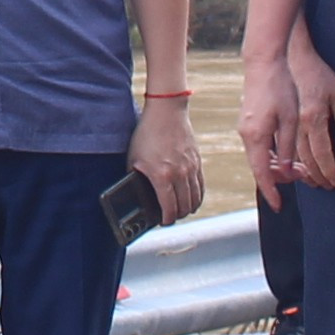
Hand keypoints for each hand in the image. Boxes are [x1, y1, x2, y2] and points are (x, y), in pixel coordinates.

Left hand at [130, 95, 204, 224]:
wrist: (166, 112)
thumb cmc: (146, 134)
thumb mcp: (134, 158)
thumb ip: (136, 177)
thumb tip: (135, 194)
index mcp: (161, 175)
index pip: (169, 208)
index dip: (166, 220)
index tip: (163, 222)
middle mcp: (179, 174)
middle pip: (184, 207)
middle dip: (177, 216)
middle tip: (170, 217)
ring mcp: (191, 168)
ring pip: (195, 199)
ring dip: (188, 209)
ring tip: (180, 211)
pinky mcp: (197, 162)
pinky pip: (201, 186)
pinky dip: (197, 197)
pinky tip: (192, 200)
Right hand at [240, 22, 334, 192]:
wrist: (264, 62)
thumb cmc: (281, 87)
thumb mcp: (291, 119)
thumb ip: (288, 147)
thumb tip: (288, 170)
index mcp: (256, 136)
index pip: (262, 173)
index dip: (271, 191)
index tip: (279, 206)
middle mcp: (247, 135)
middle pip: (262, 168)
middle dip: (283, 178)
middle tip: (307, 178)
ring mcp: (246, 129)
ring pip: (261, 158)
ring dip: (280, 167)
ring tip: (302, 168)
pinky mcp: (249, 123)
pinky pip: (260, 147)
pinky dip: (274, 156)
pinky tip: (290, 155)